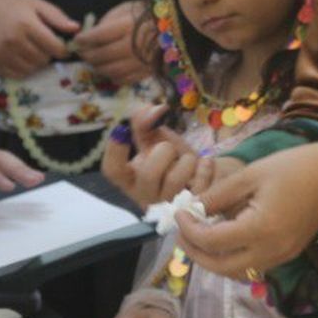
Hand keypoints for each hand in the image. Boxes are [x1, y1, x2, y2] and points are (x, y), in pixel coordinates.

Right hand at [0, 0, 76, 78]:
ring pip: (32, 69)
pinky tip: (22, 57)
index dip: (62, 49)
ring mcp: (2, 54)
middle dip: (48, 54)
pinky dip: (24, 69)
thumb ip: (57, 17)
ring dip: (37, 63)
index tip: (61, 46)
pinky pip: (18, 75)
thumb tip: (76, 29)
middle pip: (44, 60)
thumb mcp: (37, 5)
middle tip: (43, 46)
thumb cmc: (13, 6)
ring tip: (32, 50)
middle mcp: (13, 41)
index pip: (55, 47)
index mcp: (26, 25)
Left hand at [73, 0, 149, 85]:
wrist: (176, 26)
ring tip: (94, 61)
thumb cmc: (147, 14)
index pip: (98, 36)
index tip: (77, 40)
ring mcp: (141, 62)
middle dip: (87, 55)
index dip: (84, 39)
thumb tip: (92, 35)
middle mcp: (133, 46)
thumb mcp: (127, 9)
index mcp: (128, 26)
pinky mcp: (147, 72)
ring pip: (111, 70)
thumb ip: (108, 21)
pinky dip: (113, 76)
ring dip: (98, 67)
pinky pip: (124, 79)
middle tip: (82, 52)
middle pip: (102, 56)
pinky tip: (110, 69)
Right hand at [104, 105, 226, 206]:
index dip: (115, 150)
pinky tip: (204, 163)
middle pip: (148, 175)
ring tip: (187, 159)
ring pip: (175, 180)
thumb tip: (155, 110)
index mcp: (129, 178)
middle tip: (168, 148)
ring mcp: (168, 204)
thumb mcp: (154, 138)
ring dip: (185, 161)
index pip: (113, 170)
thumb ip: (146, 122)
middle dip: (163, 152)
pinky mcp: (192, 207)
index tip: (121, 129)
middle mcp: (145, 195)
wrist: (198, 174)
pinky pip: (200, 186)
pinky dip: (204, 168)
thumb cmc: (170, 157)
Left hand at [177, 143, 317, 280]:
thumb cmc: (295, 166)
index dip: (189, 229)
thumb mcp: (250, 175)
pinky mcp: (288, 254)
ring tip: (200, 234)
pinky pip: (252, 264)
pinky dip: (232, 256)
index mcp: (260, 229)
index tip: (178, 212)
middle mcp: (271, 251)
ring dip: (213, 258)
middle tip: (182, 231)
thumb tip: (191, 208)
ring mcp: (282, 256)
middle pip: (220, 267)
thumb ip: (218, 196)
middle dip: (195, 252)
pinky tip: (225, 234)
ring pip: (236, 271)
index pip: (212, 241)